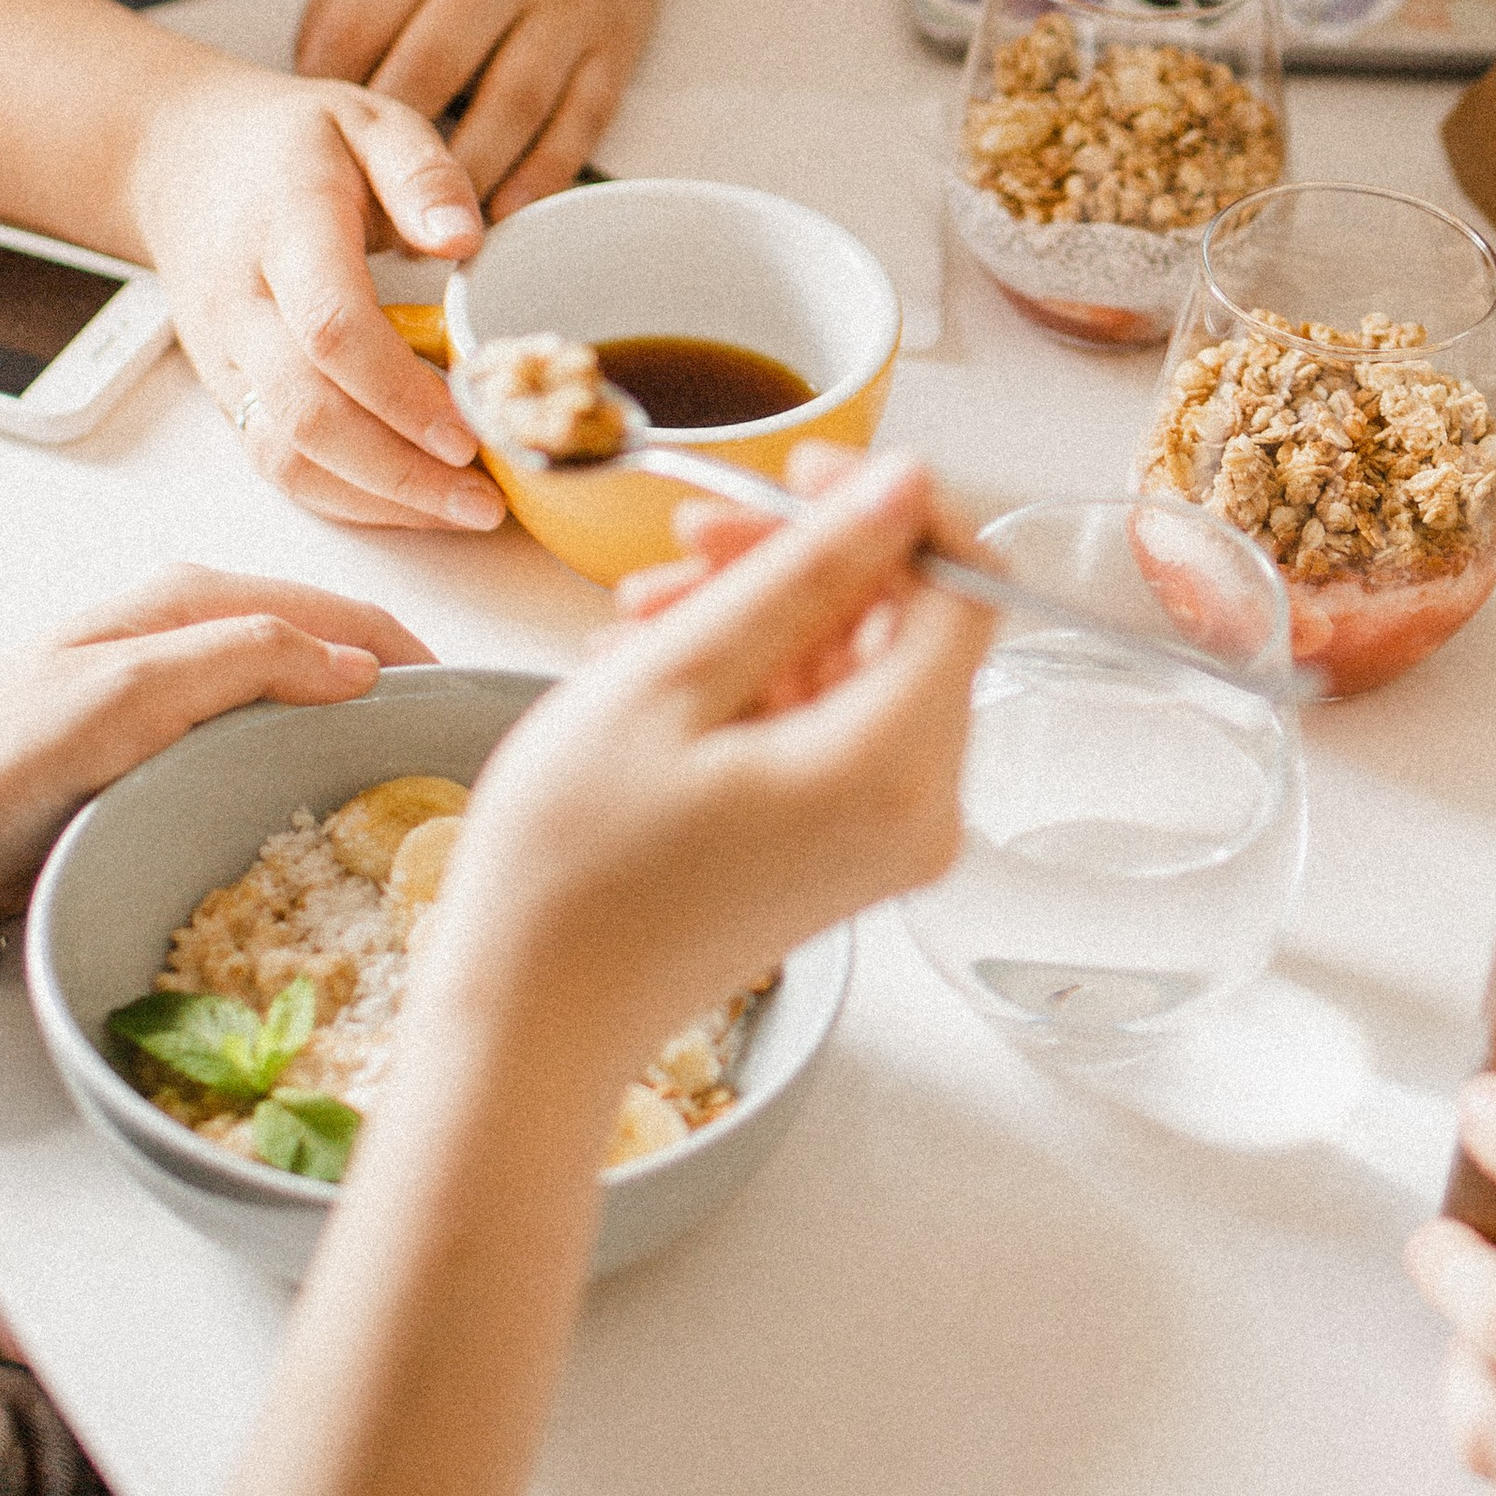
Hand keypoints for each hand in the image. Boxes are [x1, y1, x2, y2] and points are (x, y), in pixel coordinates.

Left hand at [0, 567, 435, 930]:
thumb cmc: (7, 750)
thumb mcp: (130, 690)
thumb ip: (247, 657)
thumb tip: (362, 666)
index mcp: (195, 599)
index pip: (343, 614)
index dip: (411, 659)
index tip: (467, 717)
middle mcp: (195, 639)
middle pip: (329, 660)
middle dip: (391, 704)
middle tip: (445, 775)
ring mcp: (180, 701)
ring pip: (297, 711)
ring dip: (349, 747)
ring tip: (400, 808)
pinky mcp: (161, 760)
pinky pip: (257, 758)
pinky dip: (300, 781)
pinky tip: (320, 826)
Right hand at [125, 58, 505, 534]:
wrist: (178, 160)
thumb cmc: (288, 143)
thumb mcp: (368, 118)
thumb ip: (421, 173)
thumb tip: (464, 239)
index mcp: (285, 227)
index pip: (331, 327)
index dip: (399, 392)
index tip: (468, 430)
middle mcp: (242, 302)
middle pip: (307, 413)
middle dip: (399, 472)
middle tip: (484, 501)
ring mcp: (226, 355)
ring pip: (285, 453)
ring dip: (374, 500)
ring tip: (461, 512)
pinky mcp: (225, 389)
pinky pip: (275, 461)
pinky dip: (343, 497)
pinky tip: (409, 503)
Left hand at [293, 0, 698, 217]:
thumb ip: (347, 0)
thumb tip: (314, 105)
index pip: (357, 30)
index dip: (327, 106)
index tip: (316, 157)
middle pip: (429, 75)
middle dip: (387, 157)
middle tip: (362, 218)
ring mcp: (568, 1)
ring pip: (509, 108)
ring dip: (463, 181)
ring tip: (425, 229)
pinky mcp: (618, 41)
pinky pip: (578, 123)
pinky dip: (539, 177)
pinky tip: (501, 212)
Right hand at [429, 450, 991, 1061]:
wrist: (530, 1026)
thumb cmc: (572, 866)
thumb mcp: (674, 680)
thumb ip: (802, 573)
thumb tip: (903, 485)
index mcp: (893, 764)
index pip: (965, 583)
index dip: (890, 506)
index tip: (796, 469)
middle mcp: (920, 809)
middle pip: (905, 625)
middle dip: (799, 563)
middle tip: (683, 539)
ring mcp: (886, 840)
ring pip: (857, 671)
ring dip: (758, 621)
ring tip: (639, 617)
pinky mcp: (845, 854)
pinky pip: (830, 731)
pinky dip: (754, 685)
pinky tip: (658, 672)